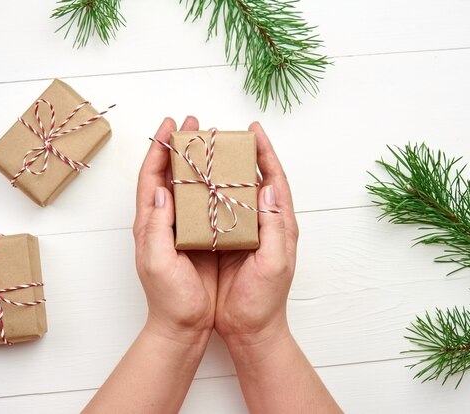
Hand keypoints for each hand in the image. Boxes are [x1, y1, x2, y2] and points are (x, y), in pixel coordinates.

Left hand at [133, 116, 217, 342]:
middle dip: (178, 146)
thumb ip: (156, 226)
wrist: (184, 326)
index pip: (151, 177)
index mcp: (149, 224)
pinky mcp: (198, 238)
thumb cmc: (169, 299)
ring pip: (187, 186)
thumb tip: (160, 188)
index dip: (158, 149)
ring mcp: (181, 228)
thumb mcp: (157, 262)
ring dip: (196, 161)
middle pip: (168, 174)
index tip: (169, 125)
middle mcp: (163, 221)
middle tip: (193, 124)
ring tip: (210, 141)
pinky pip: (205, 204)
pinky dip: (212, 185)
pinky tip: (225, 176)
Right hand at [215, 122, 298, 349]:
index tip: (254, 130)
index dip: (265, 153)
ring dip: (217, 169)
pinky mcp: (224, 242)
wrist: (248, 330)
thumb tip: (269, 188)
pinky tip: (191, 184)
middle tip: (220, 132)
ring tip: (203, 149)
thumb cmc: (265, 301)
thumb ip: (275, 227)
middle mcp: (260, 223)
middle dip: (237, 153)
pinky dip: (204, 194)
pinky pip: (214, 210)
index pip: (273, 179)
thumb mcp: (275, 264)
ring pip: (229, 192)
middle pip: (250, 178)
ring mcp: (241, 232)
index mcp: (278, 224)